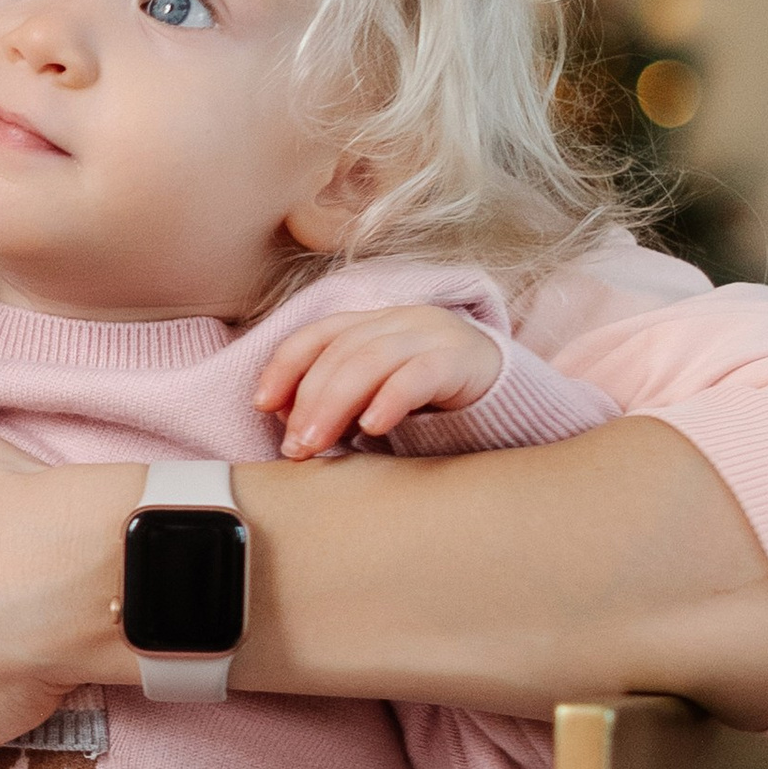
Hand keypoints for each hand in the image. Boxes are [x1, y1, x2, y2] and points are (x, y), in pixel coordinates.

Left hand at [254, 303, 501, 458]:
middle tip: (294, 447)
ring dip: (336, 404)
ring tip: (316, 445)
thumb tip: (288, 429)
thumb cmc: (429, 407)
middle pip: (340, 352)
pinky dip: (390, 400)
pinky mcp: (463, 359)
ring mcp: (434, 335)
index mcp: (373, 324)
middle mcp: (400, 320)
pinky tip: (371, 428)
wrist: (506, 401)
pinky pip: (419, 375)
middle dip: (308, 400)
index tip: (261, 405)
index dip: (284, 366)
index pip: (317, 335)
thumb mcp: (376, 399)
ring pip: (372, 359)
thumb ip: (338, 405)